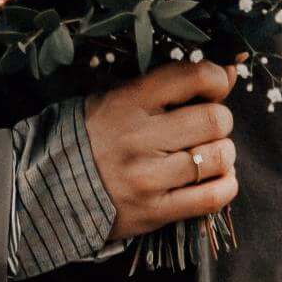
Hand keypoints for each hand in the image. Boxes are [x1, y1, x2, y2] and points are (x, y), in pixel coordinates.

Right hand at [84, 61, 239, 239]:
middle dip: (220, 120)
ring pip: (218, 158)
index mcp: (129, 101)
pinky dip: (225, 185)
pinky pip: (212, 198)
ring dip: (223, 154)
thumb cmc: (94, 135)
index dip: (216, 79)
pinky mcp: (154, 211)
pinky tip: (215, 178)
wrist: (51, 186)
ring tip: (209, 154)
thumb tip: (230, 70)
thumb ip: (170, 85)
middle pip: (214, 120)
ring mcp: (147, 177)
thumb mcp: (119, 98)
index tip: (213, 88)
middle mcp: (139, 138)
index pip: (194, 77)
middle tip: (208, 126)